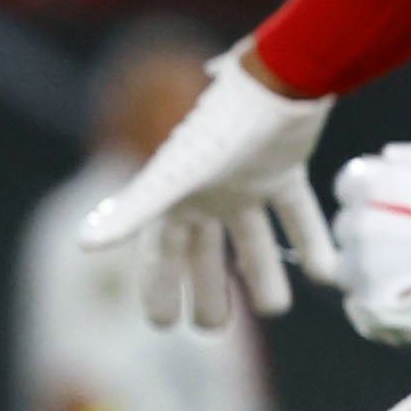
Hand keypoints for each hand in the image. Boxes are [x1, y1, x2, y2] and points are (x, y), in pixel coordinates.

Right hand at [78, 54, 333, 330]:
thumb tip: (83, 244)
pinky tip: (326, 276)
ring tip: (275, 308)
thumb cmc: (221, 128)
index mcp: (176, 195)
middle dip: (206, 289)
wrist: (278, 81)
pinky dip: (311, 243)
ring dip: (263, 272)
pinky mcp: (286, 170)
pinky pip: (297, 215)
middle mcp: (209, 191)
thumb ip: (134, 210)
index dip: (158, 286)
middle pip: (203, 251)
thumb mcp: (176, 176)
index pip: (160, 251)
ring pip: (252, 238)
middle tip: (210, 329)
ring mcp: (247, 182)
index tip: (161, 325)